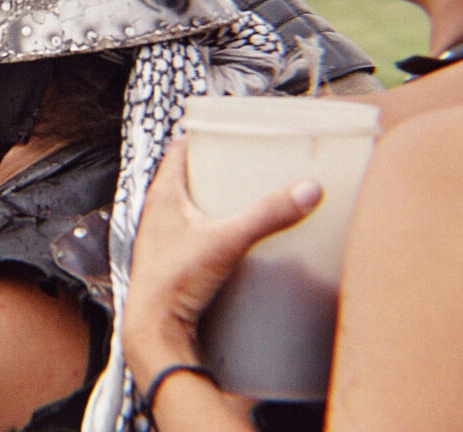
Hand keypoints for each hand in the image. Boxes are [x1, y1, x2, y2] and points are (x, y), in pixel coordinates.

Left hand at [121, 136, 322, 386]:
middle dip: (214, 172)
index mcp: (163, 196)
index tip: (225, 131)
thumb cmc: (173, 283)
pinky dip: (213, 233)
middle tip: (245, 167)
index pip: (178, 151)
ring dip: (213, 204)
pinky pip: (193, 239)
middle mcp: (157, 216)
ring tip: (245, 203)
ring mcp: (162, 242)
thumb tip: (308, 191)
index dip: (200, 137)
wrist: (154, 331)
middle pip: (186, 180)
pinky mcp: (172, 266)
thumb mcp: (228, 240)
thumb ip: (268, 215)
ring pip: (188, 211)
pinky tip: (235, 245)